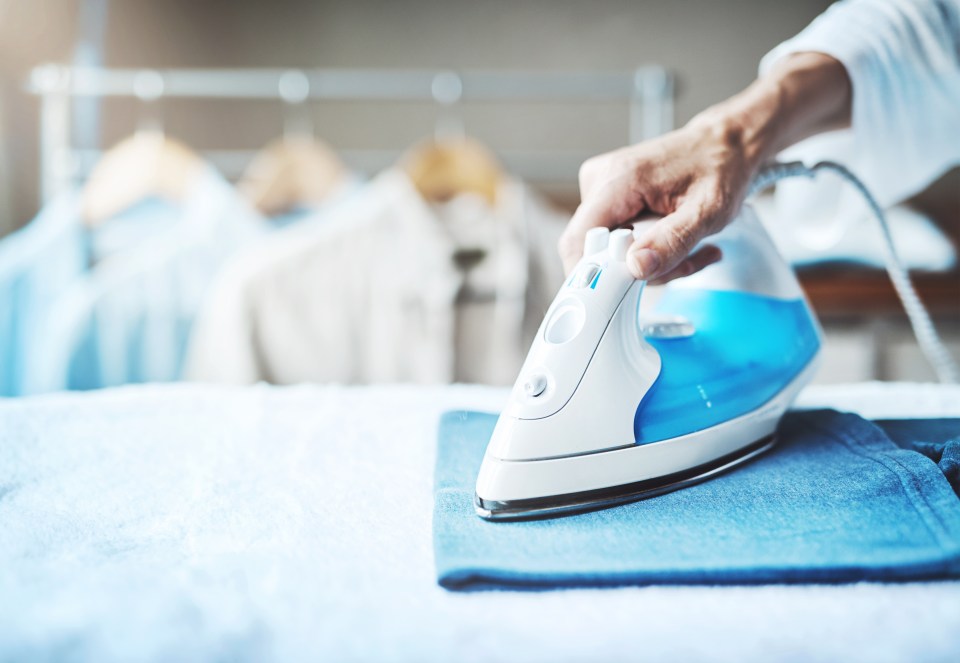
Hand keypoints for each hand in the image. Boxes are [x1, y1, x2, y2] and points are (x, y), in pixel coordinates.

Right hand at [557, 52, 850, 283]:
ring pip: (608, 251)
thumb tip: (635, 267)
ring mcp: (601, 189)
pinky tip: (676, 241)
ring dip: (650, 263)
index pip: (577, 241)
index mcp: (617, 179)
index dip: (593, 275)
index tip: (624, 292)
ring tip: (689, 250)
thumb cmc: (720, 168)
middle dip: (638, 270)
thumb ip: (673, 241)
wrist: (726, 144)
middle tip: (682, 264)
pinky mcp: (609, 198)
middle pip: (595, 251)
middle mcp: (600, 180)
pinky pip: (616, 240)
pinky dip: (648, 251)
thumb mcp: (708, 210)